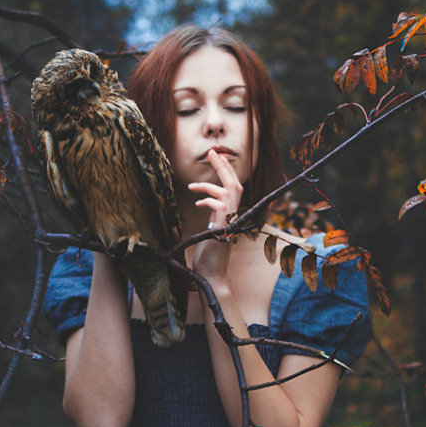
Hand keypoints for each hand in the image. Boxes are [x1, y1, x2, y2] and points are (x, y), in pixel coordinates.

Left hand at [188, 149, 242, 279]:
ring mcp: (231, 221)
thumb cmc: (209, 257)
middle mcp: (234, 216)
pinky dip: (208, 200)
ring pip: (229, 191)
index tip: (217, 158)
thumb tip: (208, 205)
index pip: (234, 187)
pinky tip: (197, 204)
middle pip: (235, 183)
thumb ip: (214, 218)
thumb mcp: (211, 232)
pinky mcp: (223, 226)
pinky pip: (219, 204)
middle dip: (223, 166)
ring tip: (191, 186)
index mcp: (232, 215)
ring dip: (210, 183)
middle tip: (212, 152)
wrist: (212, 275)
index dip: (227, 171)